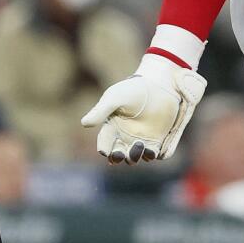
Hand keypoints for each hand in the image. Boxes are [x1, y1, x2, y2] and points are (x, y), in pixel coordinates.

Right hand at [81, 53, 207, 163]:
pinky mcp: (156, 140)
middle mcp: (125, 136)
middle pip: (118, 155)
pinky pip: (152, 155)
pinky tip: (151, 151)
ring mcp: (141, 139)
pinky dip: (151, 156)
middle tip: (119, 154)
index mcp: (112, 127)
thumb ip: (100, 111)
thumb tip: (84, 124)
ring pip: (134, 157)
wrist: (159, 85)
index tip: (105, 149)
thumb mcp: (114, 98)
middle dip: (117, 158)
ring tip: (138, 144)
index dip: (104, 149)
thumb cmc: (134, 89)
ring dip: (134, 156)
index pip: (104, 144)